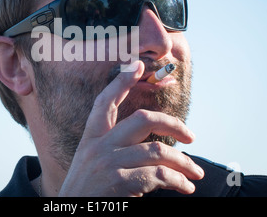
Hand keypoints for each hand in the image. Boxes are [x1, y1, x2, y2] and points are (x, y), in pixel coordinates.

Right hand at [58, 60, 203, 196]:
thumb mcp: (91, 160)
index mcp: (91, 136)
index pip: (104, 102)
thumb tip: (149, 141)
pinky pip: (159, 175)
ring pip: (157, 150)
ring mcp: (109, 163)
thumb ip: (113, 145)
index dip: (120, 82)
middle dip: (172, 124)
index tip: (136, 64)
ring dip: (183, 162)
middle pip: (141, 119)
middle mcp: (99, 145)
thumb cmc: (87, 187)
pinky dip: (178, 181)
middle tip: (191, 136)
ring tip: (195, 172)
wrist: (71, 212)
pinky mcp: (119, 182)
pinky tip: (186, 187)